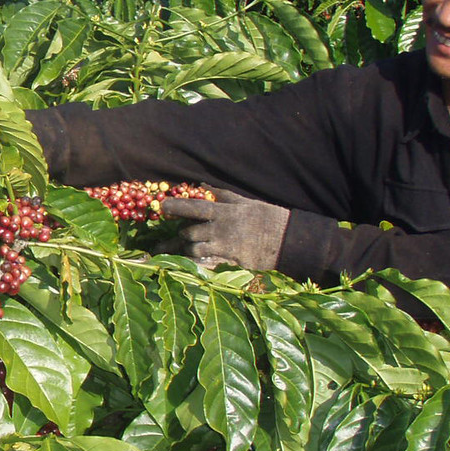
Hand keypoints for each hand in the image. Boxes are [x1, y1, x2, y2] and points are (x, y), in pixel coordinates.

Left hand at [158, 189, 289, 270]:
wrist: (287, 240)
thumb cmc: (265, 217)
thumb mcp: (244, 201)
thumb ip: (221, 194)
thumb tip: (202, 185)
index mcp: (225, 212)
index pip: (196, 208)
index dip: (178, 206)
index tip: (162, 206)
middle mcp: (222, 230)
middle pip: (190, 233)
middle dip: (181, 234)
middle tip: (174, 235)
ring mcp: (225, 248)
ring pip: (195, 250)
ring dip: (187, 249)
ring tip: (182, 249)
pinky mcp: (230, 263)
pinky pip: (206, 265)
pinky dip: (194, 264)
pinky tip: (185, 265)